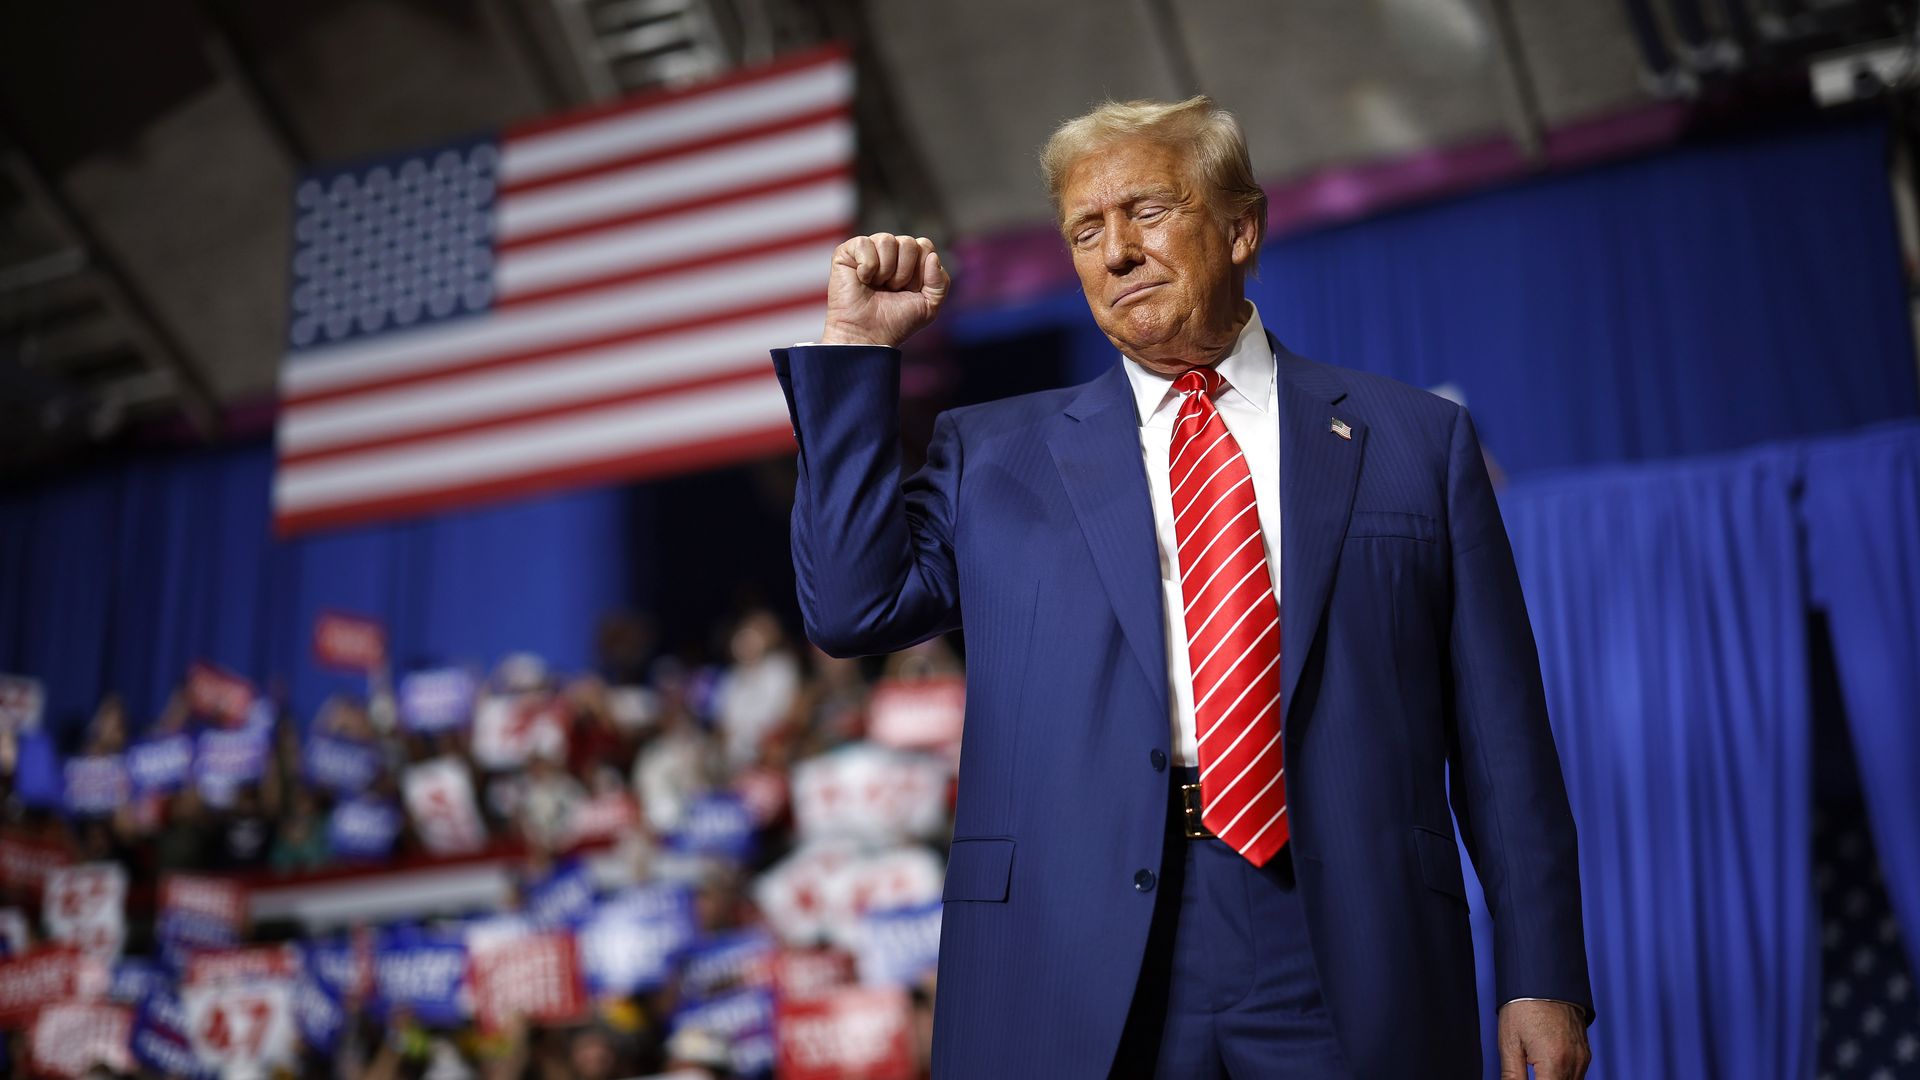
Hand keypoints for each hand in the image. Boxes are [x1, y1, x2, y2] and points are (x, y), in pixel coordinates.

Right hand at [821, 232, 948, 347]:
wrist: (867, 335)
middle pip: (908, 243)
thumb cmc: (895, 322)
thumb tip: (932, 255)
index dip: (921, 271)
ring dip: (886, 270)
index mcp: (909, 260)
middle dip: (904, 273)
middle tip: (892, 290)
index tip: (910, 291)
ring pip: (887, 240)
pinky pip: (864, 243)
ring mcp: (869, 250)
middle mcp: (890, 251)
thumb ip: (940, 282)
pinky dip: (867, 267)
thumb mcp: (929, 306)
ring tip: (877, 286)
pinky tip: (862, 280)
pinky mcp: (847, 252)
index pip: (925, 246)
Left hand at [1498, 999, 1589, 1078]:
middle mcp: (1573, 1062)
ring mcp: (1582, 1058)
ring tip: (1535, 1070)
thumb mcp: (1509, 1044)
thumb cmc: (1523, 1006)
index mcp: (1554, 1062)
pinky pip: (1576, 1076)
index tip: (1523, 1078)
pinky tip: (1545, 1068)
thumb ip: (1513, 1076)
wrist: (1544, 978)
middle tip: (1528, 1072)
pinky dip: (1562, 1077)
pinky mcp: (1584, 1053)